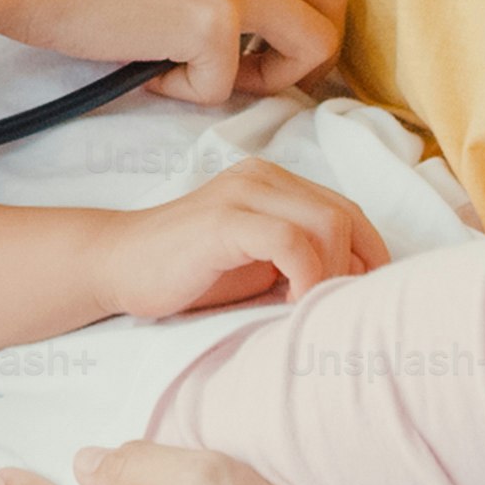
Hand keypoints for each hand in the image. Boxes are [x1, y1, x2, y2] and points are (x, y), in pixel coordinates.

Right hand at [0, 0, 349, 108]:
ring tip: (207, 79)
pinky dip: (191, 92)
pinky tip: (145, 74)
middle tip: (256, 73)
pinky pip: (230, 82)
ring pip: (316, 40)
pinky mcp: (212, 17)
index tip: (242, 40)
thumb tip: (228, 13)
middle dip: (307, 47)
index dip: (279, 11)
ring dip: (272, 75)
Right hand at [88, 160, 386, 321]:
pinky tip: (291, 302)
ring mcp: (242, 194)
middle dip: (354, 267)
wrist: (115, 266)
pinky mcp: (223, 220)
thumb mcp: (258, 265)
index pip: (347, 210)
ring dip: (331, 274)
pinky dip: (306, 275)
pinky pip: (290, 240)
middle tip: (333, 308)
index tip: (360, 297)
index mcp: (274, 182)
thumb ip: (303, 260)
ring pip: (326, 222)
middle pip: (344, 215)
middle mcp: (263, 176)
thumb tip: (356, 278)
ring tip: (307, 307)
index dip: (368, 254)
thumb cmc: (187, 272)